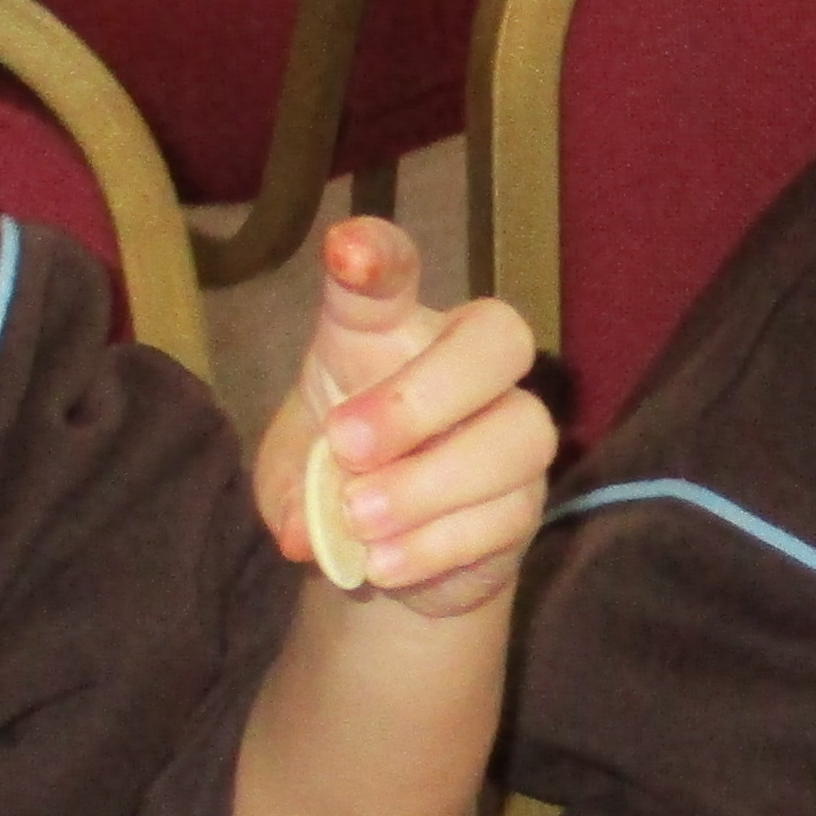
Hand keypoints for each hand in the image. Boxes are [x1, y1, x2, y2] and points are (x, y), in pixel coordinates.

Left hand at [252, 217, 551, 623]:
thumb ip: (292, 492)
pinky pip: (506, 514)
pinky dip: (435, 543)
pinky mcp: (525, 502)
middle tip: (348, 446)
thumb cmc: (333, 478)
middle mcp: (463, 365)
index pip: (393, 276)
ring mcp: (508, 430)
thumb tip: (304, 533)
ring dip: (429, 484)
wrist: (383, 554)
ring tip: (360, 520)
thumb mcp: (290, 479)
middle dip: (423, 395)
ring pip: (517, 433)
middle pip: (497, 338)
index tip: (349, 252)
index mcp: (387, 334)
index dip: (378, 258)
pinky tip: (383, 563)